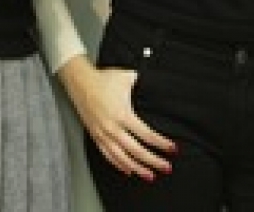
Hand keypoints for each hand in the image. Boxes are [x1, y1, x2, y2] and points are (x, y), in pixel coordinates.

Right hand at [59, 55, 176, 181]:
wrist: (80, 82)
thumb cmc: (103, 79)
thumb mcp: (128, 77)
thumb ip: (143, 82)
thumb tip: (157, 82)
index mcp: (123, 115)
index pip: (147, 135)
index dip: (162, 144)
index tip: (173, 149)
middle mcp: (113, 128)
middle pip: (137, 151)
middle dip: (154, 161)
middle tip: (167, 167)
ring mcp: (103, 134)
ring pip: (122, 158)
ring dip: (138, 168)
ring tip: (150, 175)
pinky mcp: (95, 136)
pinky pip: (108, 156)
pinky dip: (119, 165)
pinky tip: (128, 170)